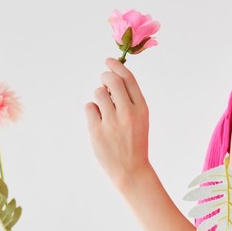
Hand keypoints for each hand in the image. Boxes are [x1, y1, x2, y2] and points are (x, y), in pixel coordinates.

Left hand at [84, 58, 150, 189]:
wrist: (131, 169)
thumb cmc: (135, 140)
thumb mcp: (141, 118)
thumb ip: (130, 99)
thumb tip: (112, 76)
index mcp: (142, 108)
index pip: (128, 78)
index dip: (117, 66)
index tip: (109, 61)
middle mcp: (128, 113)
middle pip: (111, 80)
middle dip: (105, 77)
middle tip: (104, 82)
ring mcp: (111, 122)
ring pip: (98, 93)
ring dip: (99, 97)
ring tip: (105, 110)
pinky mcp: (97, 130)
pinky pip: (89, 107)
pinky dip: (92, 111)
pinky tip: (99, 121)